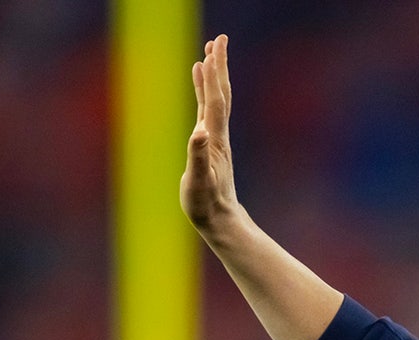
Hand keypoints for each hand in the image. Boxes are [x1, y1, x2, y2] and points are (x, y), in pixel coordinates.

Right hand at [180, 34, 239, 230]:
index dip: (214, 75)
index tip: (213, 49)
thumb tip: (198, 133)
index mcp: (214, 139)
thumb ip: (198, 158)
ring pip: (215, 100)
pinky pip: (206, 111)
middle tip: (218, 40)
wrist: (220, 219)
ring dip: (213, 76)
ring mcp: (214, 138)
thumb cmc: (206, 204)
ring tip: (208, 54)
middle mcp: (217, 134)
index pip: (216, 100)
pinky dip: (203, 94)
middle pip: (220, 94)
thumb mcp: (199, 181)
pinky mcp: (209, 144)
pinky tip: (200, 84)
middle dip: (219, 66)